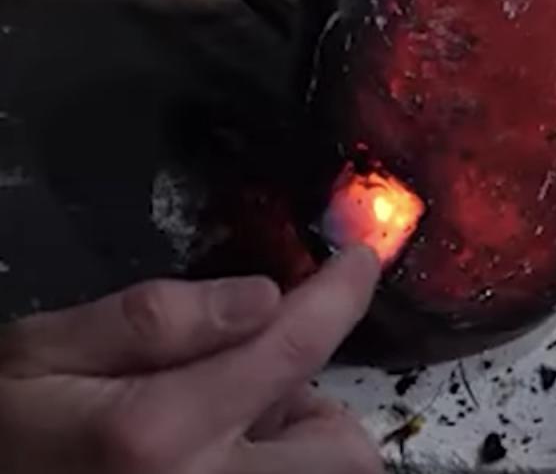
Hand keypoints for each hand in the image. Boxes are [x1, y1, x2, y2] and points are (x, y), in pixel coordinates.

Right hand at [0, 246, 383, 473]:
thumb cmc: (3, 429)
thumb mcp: (42, 354)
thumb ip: (150, 320)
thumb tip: (263, 297)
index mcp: (160, 431)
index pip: (291, 348)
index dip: (339, 296)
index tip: (359, 263)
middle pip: (343, 452)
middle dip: (322, 408)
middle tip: (255, 390)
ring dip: (301, 446)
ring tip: (223, 433)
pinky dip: (278, 470)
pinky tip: (214, 462)